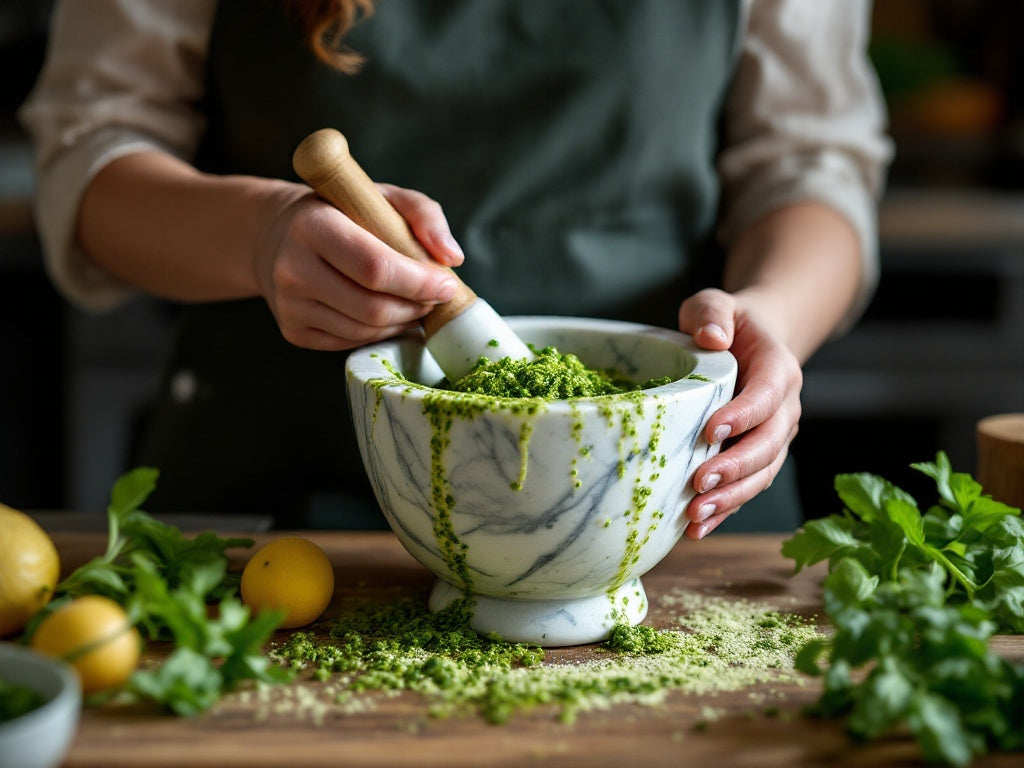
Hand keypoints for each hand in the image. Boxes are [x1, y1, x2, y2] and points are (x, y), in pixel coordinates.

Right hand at [254, 182, 464, 349]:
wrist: (277, 235)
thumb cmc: (342, 213)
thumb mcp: (382, 196)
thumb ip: (425, 215)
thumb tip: (452, 257)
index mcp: (313, 226)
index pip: (375, 267)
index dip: (418, 283)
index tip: (446, 284)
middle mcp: (293, 269)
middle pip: (373, 308)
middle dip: (415, 306)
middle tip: (433, 296)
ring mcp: (290, 305)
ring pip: (365, 331)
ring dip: (402, 322)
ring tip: (414, 303)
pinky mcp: (293, 332)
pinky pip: (351, 342)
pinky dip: (380, 332)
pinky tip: (388, 314)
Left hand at [677, 288, 802, 539]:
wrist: (747, 345)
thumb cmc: (727, 324)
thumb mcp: (715, 304)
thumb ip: (711, 312)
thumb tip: (711, 337)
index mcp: (778, 370)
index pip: (767, 396)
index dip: (743, 416)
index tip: (711, 431)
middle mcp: (784, 410)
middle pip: (768, 445)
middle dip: (735, 468)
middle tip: (699, 484)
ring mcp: (774, 439)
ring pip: (761, 475)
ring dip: (730, 499)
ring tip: (694, 516)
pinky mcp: (756, 461)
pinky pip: (745, 490)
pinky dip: (724, 512)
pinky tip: (695, 530)